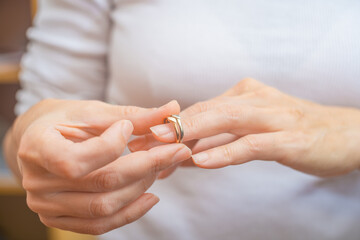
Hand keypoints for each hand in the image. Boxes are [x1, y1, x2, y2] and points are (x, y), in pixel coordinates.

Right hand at [7, 99, 190, 233]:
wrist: (40, 140)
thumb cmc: (66, 120)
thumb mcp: (93, 112)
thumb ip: (132, 115)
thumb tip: (173, 110)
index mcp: (36, 147)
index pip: (76, 161)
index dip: (112, 145)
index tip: (129, 128)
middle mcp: (36, 182)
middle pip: (100, 184)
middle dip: (146, 167)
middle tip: (175, 151)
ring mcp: (46, 205)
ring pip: (104, 208)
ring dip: (141, 189)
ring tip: (160, 169)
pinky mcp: (58, 218)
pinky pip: (98, 225)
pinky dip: (129, 213)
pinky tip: (150, 197)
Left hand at [131, 78, 359, 176]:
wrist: (348, 134)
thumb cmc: (295, 133)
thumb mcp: (253, 132)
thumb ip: (221, 140)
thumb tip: (186, 154)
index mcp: (244, 96)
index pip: (200, 109)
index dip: (171, 125)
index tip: (145, 141)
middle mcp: (255, 100)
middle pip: (205, 111)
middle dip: (172, 127)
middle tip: (141, 141)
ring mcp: (273, 117)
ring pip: (224, 121)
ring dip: (190, 134)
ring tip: (161, 147)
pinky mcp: (289, 138)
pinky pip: (251, 144)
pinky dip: (225, 152)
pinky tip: (201, 160)